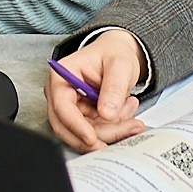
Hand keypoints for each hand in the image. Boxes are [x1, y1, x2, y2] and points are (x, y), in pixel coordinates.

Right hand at [45, 29, 146, 151]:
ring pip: (83, 135)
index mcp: (61, 75)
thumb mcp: (120, 64)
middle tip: (127, 129)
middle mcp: (60, 94)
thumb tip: (106, 113)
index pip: (61, 106)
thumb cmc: (114, 53)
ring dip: (111, 130)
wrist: (119, 54)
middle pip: (69, 127)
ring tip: (132, 112)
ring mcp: (70, 108)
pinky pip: (95, 133)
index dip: (76, 126)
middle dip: (99, 133)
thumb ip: (114, 87)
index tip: (92, 138)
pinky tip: (126, 113)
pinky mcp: (82, 118)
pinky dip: (114, 128)